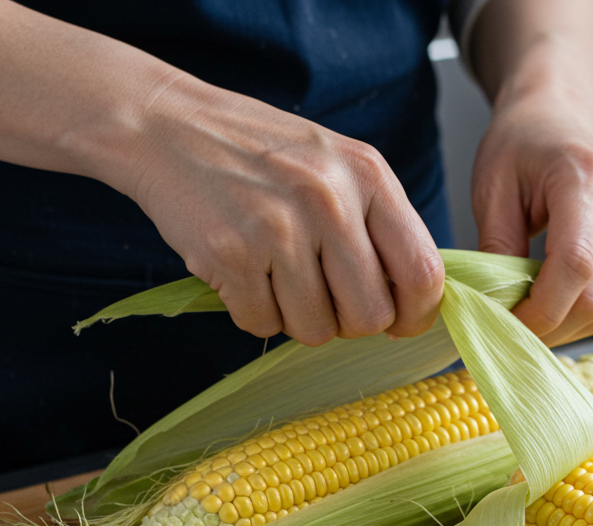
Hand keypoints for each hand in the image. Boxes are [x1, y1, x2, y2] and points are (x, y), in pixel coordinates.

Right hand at [124, 79, 444, 345]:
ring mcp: (279, 230)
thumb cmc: (260, 154)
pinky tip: (242, 271)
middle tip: (323, 296)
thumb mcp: (336, 166)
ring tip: (274, 273)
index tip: (399, 322)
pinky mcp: (231, 257)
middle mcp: (329, 201)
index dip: (415, 314)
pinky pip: (262, 325)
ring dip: (295, 317)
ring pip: (315, 330)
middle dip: (347, 322)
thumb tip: (413, 301)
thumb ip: (379, 224)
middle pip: (370, 316)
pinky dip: (252, 311)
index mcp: (368, 176)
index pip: (423, 272)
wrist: (170, 128)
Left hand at [472, 88, 592, 346]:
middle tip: (508, 332)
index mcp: (586, 176)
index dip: (541, 309)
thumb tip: (497, 306)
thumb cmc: (519, 148)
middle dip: (550, 327)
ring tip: (527, 319)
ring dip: (565, 327)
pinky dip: (581, 313)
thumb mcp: (491, 189)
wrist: (557, 119)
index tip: (504, 324)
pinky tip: (552, 303)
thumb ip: (496, 247)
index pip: (576, 264)